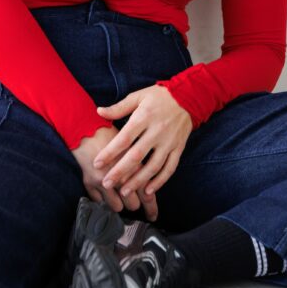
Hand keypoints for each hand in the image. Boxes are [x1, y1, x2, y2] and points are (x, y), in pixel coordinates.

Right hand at [71, 124, 159, 221]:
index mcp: (134, 166)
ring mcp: (104, 182)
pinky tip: (103, 192)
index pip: (147, 194)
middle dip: (134, 203)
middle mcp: (121, 177)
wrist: (84, 125)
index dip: (151, 208)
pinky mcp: (90, 183)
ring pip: (116, 207)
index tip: (152, 216)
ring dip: (118, 203)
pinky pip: (98, 201)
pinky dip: (101, 199)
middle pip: (132, 204)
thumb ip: (139, 163)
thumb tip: (147, 180)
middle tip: (134, 200)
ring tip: (118, 195)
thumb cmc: (108, 131)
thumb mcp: (130, 142)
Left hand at [92, 86, 192, 201]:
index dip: (110, 152)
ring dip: (138, 181)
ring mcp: (169, 141)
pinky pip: (170, 168)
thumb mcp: (138, 97)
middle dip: (120, 172)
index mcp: (144, 117)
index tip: (97, 164)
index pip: (124, 138)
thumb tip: (99, 112)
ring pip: (153, 166)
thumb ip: (119, 107)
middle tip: (106, 183)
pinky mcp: (179, 148)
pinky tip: (149, 190)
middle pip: (137, 155)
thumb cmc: (159, 96)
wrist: (189, 96)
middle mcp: (157, 131)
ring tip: (124, 191)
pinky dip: (160, 181)